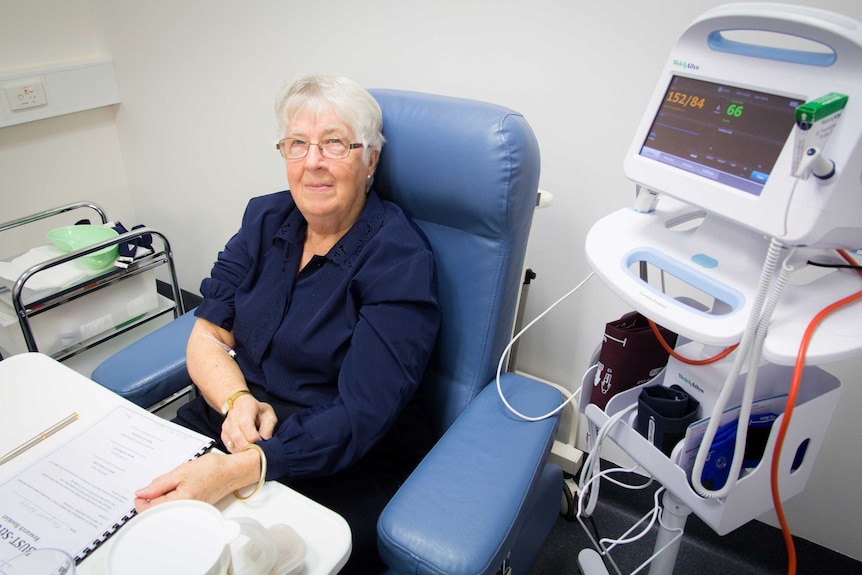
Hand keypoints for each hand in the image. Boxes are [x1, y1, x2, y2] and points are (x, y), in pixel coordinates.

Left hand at [134, 449, 259, 511]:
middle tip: (152, 489)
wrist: (232, 471)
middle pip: (158, 514)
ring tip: (168, 488)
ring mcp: (191, 513)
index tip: (140, 493)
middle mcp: (186, 511)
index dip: (141, 501)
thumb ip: (158, 484)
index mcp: (181, 500)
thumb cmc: (211, 469)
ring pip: (166, 512)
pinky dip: (171, 501)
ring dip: (161, 501)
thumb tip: (142, 493)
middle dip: (151, 502)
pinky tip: (176, 491)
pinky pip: (176, 510)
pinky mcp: (194, 511)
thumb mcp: (181, 471)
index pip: (151, 509)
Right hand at [221, 395, 276, 452]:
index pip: (245, 424)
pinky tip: (247, 450)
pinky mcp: (224, 436)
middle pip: (237, 437)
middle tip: (259, 450)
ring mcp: (226, 427)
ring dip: (244, 451)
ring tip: (254, 451)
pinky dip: (239, 453)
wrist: (243, 406)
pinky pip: (230, 448)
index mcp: (246, 407)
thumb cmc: (258, 411)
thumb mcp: (269, 415)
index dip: (253, 437)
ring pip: (232, 445)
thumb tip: (265, 441)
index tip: (262, 441)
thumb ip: (268, 428)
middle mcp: (232, 416)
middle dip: (249, 447)